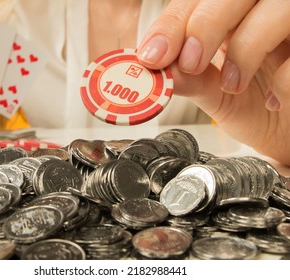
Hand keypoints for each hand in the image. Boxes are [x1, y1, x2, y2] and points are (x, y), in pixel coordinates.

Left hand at [137, 0, 289, 164]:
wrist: (289, 130)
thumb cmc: (256, 106)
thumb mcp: (217, 96)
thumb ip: (192, 81)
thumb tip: (159, 71)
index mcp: (233, 19)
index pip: (198, 1)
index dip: (173, 23)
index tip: (154, 55)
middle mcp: (263, 12)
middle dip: (206, 24)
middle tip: (191, 63)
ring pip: (277, 7)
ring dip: (246, 46)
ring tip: (232, 85)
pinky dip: (283, 77)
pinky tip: (273, 99)